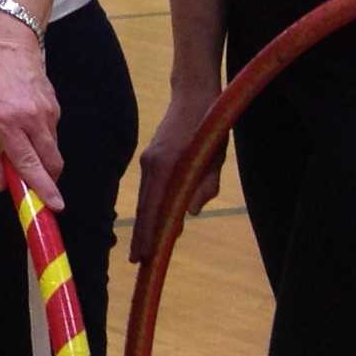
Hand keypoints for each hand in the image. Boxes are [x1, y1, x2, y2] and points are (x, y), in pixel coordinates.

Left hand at [0, 14, 64, 207]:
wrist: (4, 46)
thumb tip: (0, 184)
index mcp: (7, 124)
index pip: (29, 165)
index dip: (42, 188)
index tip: (54, 206)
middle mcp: (32, 119)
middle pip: (51, 163)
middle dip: (47, 180)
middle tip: (36, 187)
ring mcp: (48, 112)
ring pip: (52, 150)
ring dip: (41, 158)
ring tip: (19, 143)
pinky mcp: (56, 106)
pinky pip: (51, 133)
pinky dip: (40, 139)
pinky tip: (25, 125)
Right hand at [128, 81, 225, 263]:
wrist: (193, 94)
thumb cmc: (210, 124)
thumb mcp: (215, 156)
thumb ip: (205, 184)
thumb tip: (190, 213)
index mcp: (165, 166)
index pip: (154, 207)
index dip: (150, 232)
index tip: (145, 256)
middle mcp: (151, 166)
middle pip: (144, 207)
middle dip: (142, 235)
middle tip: (139, 261)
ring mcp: (148, 162)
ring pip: (145, 199)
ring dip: (145, 223)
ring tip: (144, 248)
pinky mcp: (152, 158)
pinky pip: (149, 189)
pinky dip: (150, 207)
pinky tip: (155, 220)